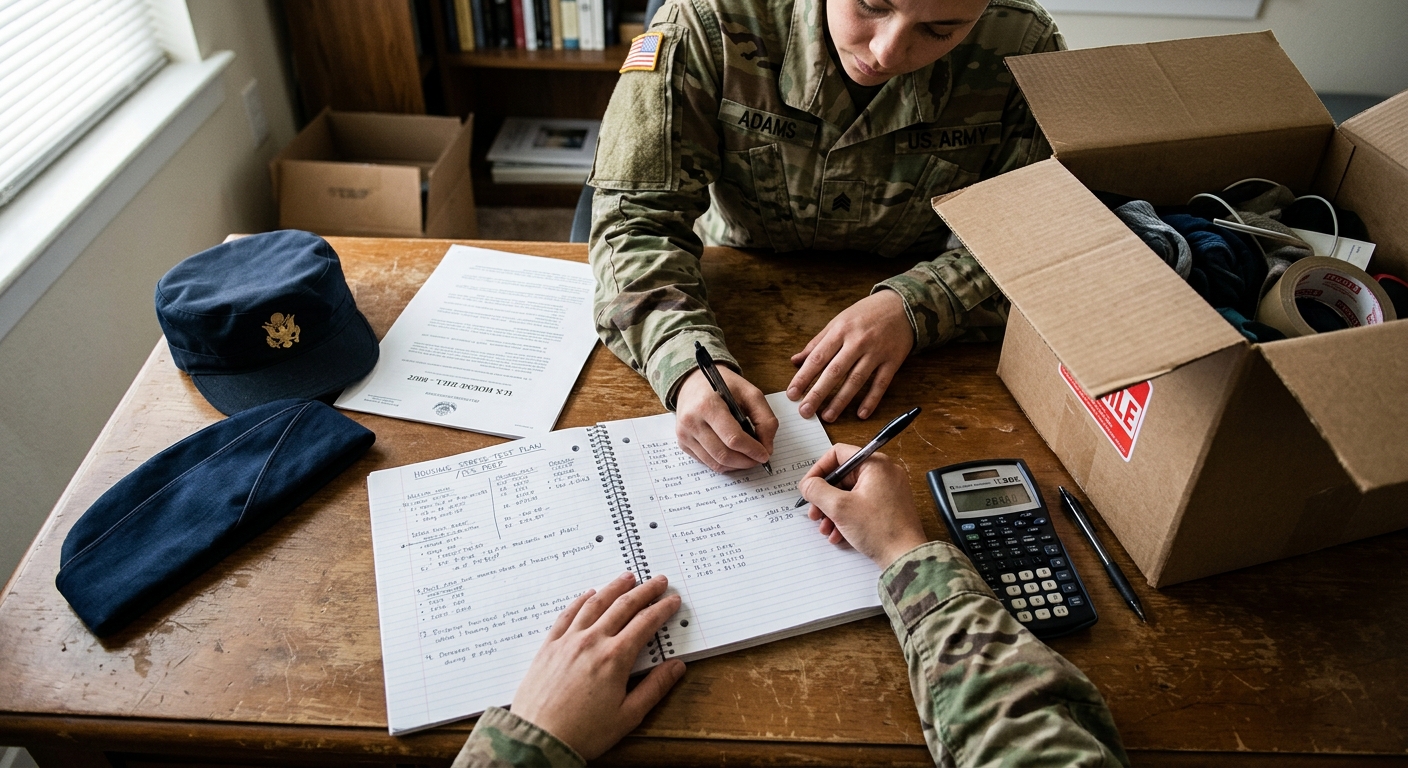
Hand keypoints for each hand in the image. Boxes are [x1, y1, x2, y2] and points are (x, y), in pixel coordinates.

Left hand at [511, 573, 685, 759]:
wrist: (538, 739)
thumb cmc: (583, 733)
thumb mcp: (628, 716)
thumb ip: (654, 688)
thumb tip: (676, 667)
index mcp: (615, 658)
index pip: (645, 623)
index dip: (662, 609)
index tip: (672, 600)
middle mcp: (592, 642)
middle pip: (623, 606)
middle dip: (644, 591)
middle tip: (657, 580)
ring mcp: (568, 641)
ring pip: (595, 604)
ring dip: (614, 588)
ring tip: (627, 578)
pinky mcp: (549, 646)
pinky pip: (567, 614)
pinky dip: (581, 600)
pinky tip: (589, 595)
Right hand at [674, 367, 778, 471]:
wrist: (694, 382)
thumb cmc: (723, 386)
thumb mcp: (750, 393)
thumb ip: (765, 419)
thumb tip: (767, 448)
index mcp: (708, 405)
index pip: (733, 438)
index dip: (752, 450)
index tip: (765, 454)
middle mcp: (692, 421)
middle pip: (724, 454)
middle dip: (746, 461)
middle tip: (758, 459)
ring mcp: (684, 434)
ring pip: (715, 463)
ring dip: (736, 466)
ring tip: (748, 458)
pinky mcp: (682, 443)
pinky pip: (707, 463)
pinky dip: (724, 464)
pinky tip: (734, 456)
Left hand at [788, 290, 912, 421]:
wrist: (902, 305)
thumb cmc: (866, 314)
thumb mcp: (839, 321)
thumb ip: (817, 343)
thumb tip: (795, 361)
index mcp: (841, 331)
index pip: (818, 357)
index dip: (803, 377)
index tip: (792, 393)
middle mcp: (858, 341)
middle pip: (835, 371)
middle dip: (818, 393)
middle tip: (805, 411)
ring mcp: (876, 352)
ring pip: (856, 380)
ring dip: (841, 401)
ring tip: (828, 416)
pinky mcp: (893, 361)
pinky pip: (881, 384)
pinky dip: (871, 400)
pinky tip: (861, 414)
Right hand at [798, 444, 926, 569]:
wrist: (905, 557)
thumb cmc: (880, 530)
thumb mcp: (840, 508)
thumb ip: (817, 490)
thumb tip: (807, 484)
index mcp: (875, 464)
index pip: (838, 454)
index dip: (818, 470)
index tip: (808, 487)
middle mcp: (883, 473)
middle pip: (842, 477)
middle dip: (824, 498)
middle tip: (814, 513)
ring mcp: (887, 490)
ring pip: (849, 493)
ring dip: (833, 511)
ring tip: (825, 528)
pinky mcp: (888, 506)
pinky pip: (861, 505)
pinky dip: (847, 517)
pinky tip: (838, 534)